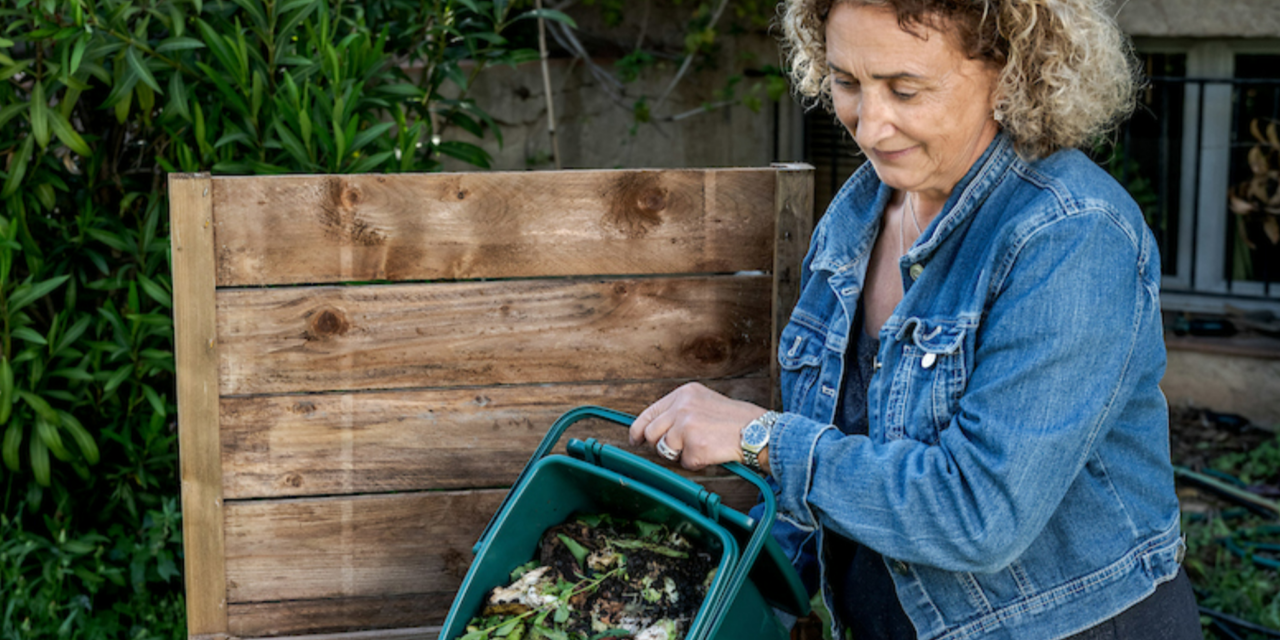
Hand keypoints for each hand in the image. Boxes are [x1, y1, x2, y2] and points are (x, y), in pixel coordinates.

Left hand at [628, 382, 767, 470]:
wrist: (758, 430)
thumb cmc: (733, 419)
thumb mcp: (702, 402)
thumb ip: (678, 411)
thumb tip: (653, 430)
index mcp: (683, 394)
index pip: (648, 413)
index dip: (637, 430)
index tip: (635, 440)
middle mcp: (682, 407)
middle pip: (651, 435)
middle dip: (661, 445)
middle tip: (679, 448)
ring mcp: (687, 426)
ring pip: (665, 450)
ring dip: (681, 454)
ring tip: (701, 445)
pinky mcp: (695, 446)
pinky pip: (685, 463)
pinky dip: (697, 463)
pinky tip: (712, 452)